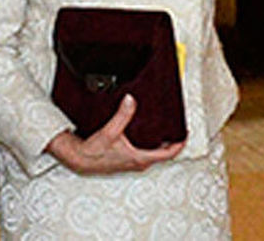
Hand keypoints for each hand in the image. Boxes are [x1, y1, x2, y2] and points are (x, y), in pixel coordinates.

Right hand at [47, 95, 184, 174]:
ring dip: (160, 144)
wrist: (78, 160)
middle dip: (171, 142)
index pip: (168, 154)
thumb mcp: (110, 132)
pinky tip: (146, 135)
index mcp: (139, 159)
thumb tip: (131, 101)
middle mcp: (138, 163)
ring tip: (165, 131)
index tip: (186, 135)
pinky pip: (143, 153)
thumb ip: (122, 115)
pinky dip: (149, 145)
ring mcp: (132, 162)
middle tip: (178, 130)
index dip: (179, 144)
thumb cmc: (93, 153)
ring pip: (153, 154)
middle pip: (162, 154)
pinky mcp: (125, 160)